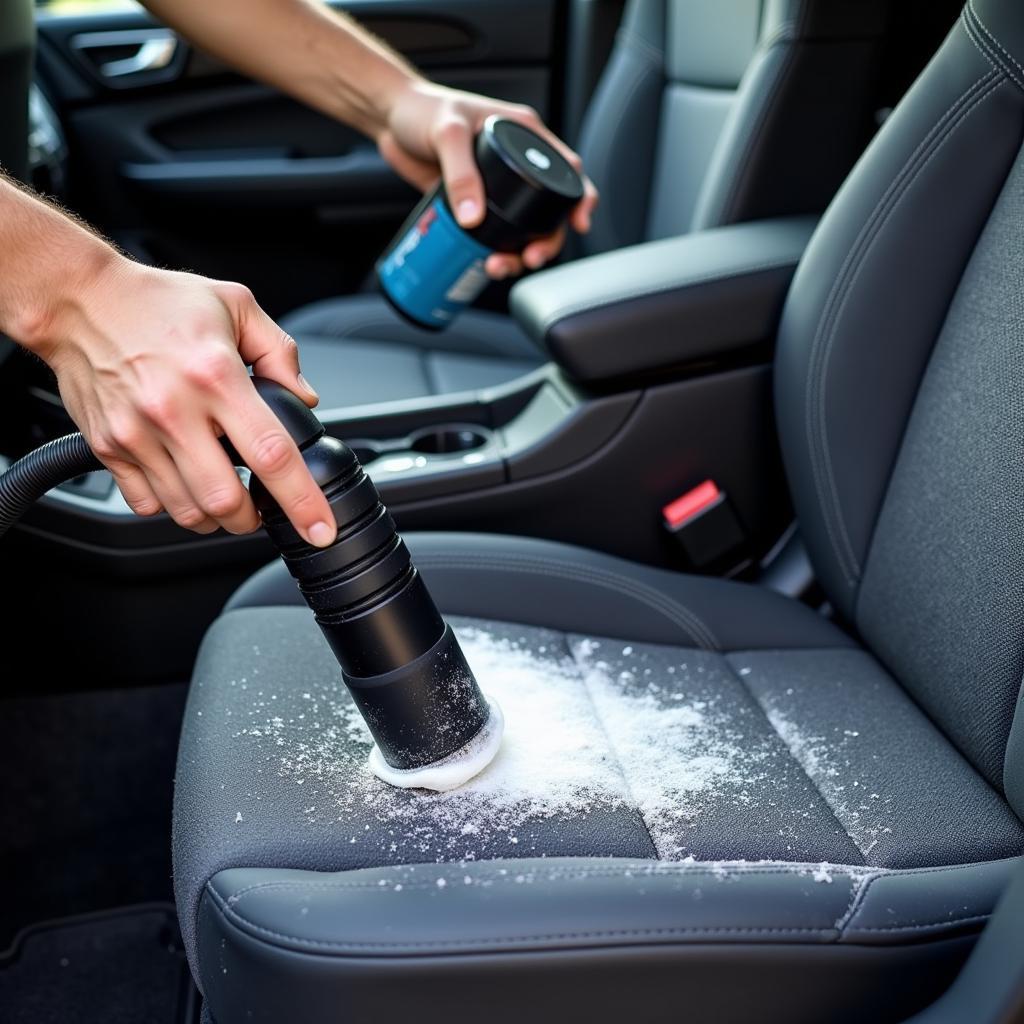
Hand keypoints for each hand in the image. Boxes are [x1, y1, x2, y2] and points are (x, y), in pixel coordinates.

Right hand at [35, 255, 336, 546]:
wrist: (77, 299)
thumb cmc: (157, 302)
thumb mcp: (235, 305)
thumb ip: (279, 352)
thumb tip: (305, 399)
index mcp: (216, 376)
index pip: (272, 455)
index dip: (303, 500)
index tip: (321, 528)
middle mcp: (175, 410)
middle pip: (227, 501)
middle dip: (253, 518)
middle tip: (259, 507)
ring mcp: (137, 433)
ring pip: (188, 511)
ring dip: (215, 518)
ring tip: (224, 498)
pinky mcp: (108, 447)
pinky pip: (146, 504)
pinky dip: (172, 506)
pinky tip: (183, 484)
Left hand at [378, 80, 598, 278]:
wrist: (390, 120)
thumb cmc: (422, 109)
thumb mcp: (447, 134)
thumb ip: (460, 173)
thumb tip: (474, 218)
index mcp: (524, 135)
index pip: (567, 169)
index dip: (579, 198)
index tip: (578, 223)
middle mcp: (517, 163)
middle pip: (548, 211)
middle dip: (545, 241)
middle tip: (529, 258)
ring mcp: (497, 187)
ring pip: (522, 229)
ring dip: (517, 254)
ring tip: (498, 267)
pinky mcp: (475, 204)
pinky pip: (493, 234)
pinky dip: (494, 252)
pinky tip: (484, 263)